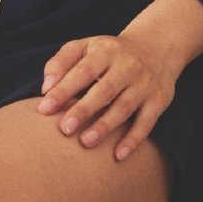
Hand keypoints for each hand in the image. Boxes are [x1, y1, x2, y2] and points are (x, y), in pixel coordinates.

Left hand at [35, 33, 177, 161]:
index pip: (82, 71)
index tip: (44, 109)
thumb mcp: (86, 46)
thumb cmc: (109, 53)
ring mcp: (144, 84)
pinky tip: (118, 155)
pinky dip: (133, 139)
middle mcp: (127, 66)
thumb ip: (61, 62)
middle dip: (84, 110)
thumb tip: (46, 88)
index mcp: (106, 51)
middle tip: (65, 129)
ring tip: (85, 142)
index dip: (63, 90)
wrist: (157, 47)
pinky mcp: (158, 101)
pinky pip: (146, 123)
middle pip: (104, 90)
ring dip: (105, 126)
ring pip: (124, 107)